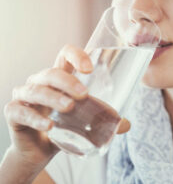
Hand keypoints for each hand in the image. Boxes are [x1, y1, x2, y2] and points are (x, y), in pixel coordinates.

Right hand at [4, 44, 129, 166]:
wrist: (38, 150)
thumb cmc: (62, 128)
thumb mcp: (82, 121)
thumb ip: (101, 120)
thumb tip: (126, 125)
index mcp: (59, 80)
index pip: (64, 56)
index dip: (76, 55)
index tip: (90, 68)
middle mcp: (40, 83)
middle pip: (51, 73)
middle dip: (67, 81)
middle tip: (84, 94)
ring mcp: (25, 96)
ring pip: (36, 90)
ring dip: (53, 98)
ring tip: (69, 107)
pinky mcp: (14, 113)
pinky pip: (21, 111)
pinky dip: (35, 118)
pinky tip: (49, 126)